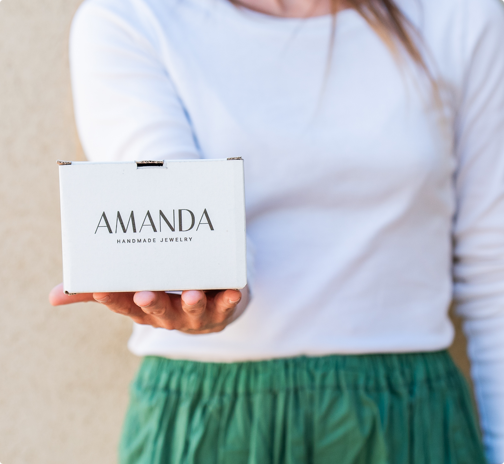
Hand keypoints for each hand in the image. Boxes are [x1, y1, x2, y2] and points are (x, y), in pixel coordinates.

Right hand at [49, 284, 242, 333]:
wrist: (205, 308)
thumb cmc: (163, 295)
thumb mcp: (130, 293)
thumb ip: (98, 291)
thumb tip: (53, 297)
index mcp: (143, 310)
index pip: (124, 306)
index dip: (114, 299)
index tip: (102, 289)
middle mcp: (167, 316)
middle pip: (158, 311)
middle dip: (152, 303)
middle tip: (145, 293)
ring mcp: (194, 314)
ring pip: (191, 310)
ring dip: (191, 303)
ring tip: (190, 294)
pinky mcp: (219, 309)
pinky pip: (224, 306)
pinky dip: (228, 300)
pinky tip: (233, 290)